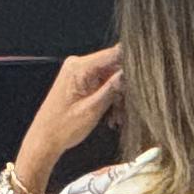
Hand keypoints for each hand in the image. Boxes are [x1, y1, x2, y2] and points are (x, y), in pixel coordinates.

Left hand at [15, 45, 124, 188]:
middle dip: (126, 89)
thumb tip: (130, 72)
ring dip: (119, 99)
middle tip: (127, 111)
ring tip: (117, 120)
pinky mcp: (82, 82)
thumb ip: (113, 88)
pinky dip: (111, 100)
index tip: (149, 76)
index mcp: (79, 67)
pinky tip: (112, 118)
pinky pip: (105, 85)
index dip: (134, 62)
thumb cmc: (63, 127)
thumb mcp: (93, 109)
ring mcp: (81, 73)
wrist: (44, 140)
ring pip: (113, 79)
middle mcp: (79, 65)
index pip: (115, 53)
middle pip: (116, 67)